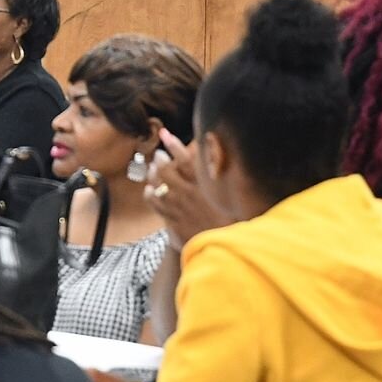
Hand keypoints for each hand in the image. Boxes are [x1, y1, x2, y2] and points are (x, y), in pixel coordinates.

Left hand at [145, 128, 229, 248]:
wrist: (224, 248)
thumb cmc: (232, 221)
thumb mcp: (230, 197)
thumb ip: (219, 179)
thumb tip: (216, 160)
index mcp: (206, 186)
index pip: (187, 160)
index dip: (174, 145)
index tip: (165, 133)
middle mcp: (191, 194)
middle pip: (167, 171)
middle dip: (160, 161)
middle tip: (159, 155)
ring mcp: (179, 208)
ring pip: (158, 186)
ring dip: (153, 176)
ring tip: (153, 170)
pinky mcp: (173, 221)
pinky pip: (156, 204)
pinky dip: (150, 195)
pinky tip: (149, 191)